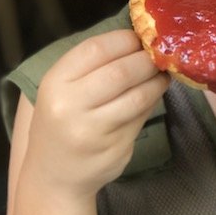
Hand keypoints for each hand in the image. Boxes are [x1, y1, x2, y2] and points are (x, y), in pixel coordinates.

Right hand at [25, 30, 168, 196]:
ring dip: (156, 81)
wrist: (53, 177)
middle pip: (120, 72)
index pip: (95, 49)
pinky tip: (154, 94)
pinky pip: (140, 118)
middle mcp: (70, 108)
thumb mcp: (61, 90)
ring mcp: (93, 132)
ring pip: (137, 97)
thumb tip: (137, 41)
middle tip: (159, 53)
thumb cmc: (60, 123)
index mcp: (54, 84)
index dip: (123, 39)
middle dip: (146, 59)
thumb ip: (92, 65)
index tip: (139, 37)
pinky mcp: (114, 150)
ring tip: (162, 73)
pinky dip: (152, 102)